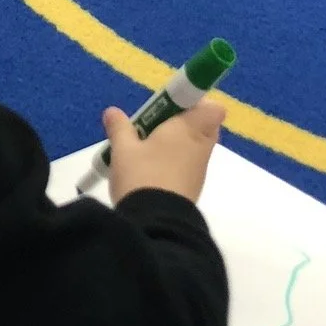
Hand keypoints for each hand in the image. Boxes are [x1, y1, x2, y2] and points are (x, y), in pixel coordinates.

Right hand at [105, 101, 225, 206]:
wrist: (155, 223)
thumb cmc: (142, 175)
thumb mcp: (122, 149)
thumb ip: (119, 127)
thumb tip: (112, 112)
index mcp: (190, 128)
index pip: (213, 107)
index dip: (196, 102)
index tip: (171, 106)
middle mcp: (201, 146)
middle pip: (204, 125)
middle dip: (183, 121)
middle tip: (154, 125)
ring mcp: (199, 169)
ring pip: (195, 146)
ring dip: (177, 143)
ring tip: (146, 149)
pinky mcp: (193, 188)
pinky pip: (189, 165)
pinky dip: (175, 161)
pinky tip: (150, 170)